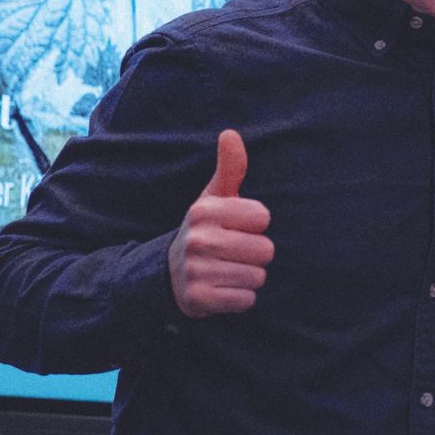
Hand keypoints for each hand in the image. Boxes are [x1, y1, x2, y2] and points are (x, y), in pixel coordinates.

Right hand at [167, 130, 271, 316]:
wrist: (169, 274)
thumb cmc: (205, 230)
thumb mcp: (214, 198)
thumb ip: (230, 168)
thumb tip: (230, 134)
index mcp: (204, 211)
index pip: (263, 217)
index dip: (255, 224)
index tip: (236, 227)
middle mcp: (197, 239)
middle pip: (265, 249)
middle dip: (255, 254)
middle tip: (232, 253)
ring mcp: (195, 271)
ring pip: (257, 276)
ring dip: (248, 277)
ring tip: (226, 270)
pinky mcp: (198, 299)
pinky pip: (246, 300)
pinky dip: (240, 299)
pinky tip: (222, 290)